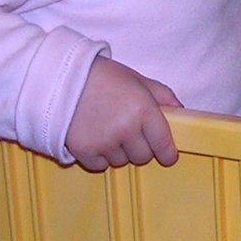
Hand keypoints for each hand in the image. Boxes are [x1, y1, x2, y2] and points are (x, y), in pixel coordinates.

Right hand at [65, 57, 180, 169]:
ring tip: (106, 129)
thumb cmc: (101, 75)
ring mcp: (105, 142)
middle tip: (128, 131)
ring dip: (118, 150)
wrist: (60, 77)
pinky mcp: (84, 151)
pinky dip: (99, 156)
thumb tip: (180, 111)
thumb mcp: (136, 79)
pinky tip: (94, 137)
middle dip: (139, 147)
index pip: (164, 144)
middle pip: (143, 156)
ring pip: (121, 161)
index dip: (167, 153)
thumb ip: (162, 95)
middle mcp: (126, 129)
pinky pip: (100, 165)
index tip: (167, 155)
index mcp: (144, 110)